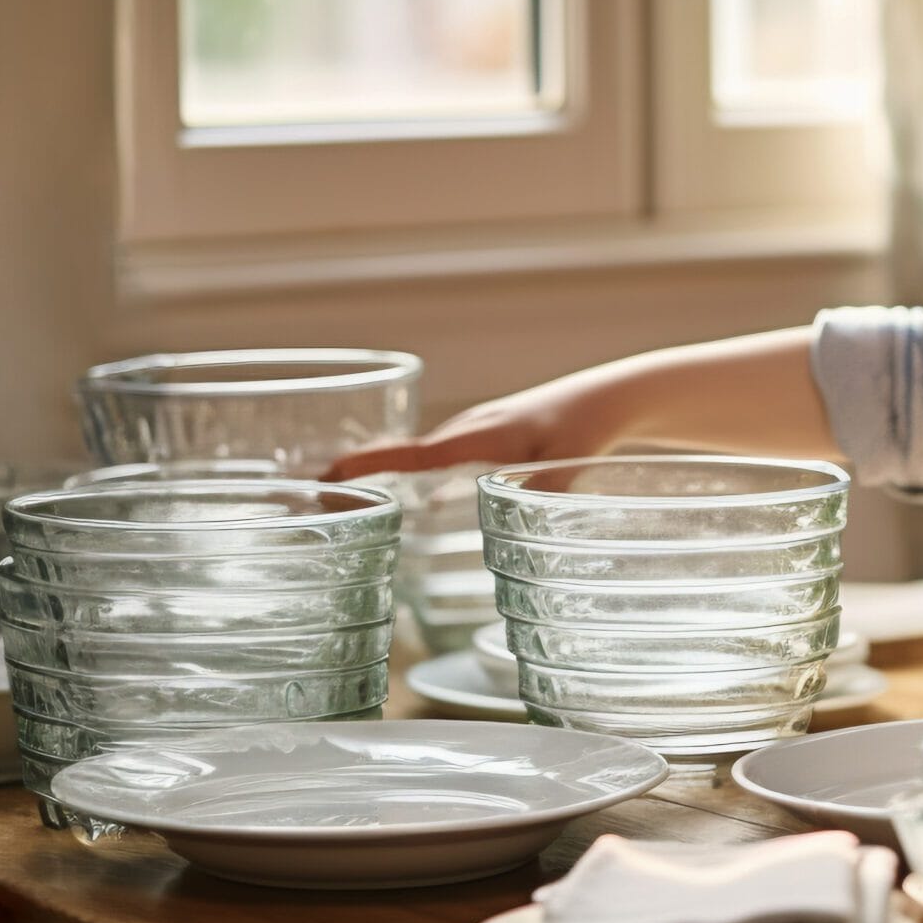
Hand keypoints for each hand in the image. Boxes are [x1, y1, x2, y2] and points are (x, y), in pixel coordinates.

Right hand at [321, 375, 613, 482]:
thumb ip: (540, 493)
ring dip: (381, 471)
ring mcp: (475, 432)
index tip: (322, 479)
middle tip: (313, 503)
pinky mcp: (488, 438)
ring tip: (341, 499)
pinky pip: (441, 457)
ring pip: (418, 454)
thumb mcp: (567, 462)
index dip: (364, 466)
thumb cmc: (588, 424)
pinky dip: (418, 472)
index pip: (408, 453)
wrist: (609, 396)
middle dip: (356, 473)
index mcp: (475, 435)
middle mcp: (466, 430)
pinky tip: (417, 500)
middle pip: (400, 453)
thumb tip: (519, 526)